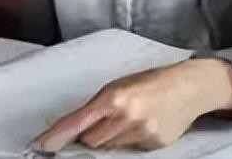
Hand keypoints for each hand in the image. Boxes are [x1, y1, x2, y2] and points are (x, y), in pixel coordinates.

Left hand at [33, 58, 231, 151]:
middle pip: (91, 141)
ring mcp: (141, 133)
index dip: (57, 137)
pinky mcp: (154, 145)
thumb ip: (96, 107)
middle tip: (103, 121)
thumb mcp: (120, 86)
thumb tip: (72, 129)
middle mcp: (127, 117)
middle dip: (89, 136)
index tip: (41, 145)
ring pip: (109, 148)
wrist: (190, 87)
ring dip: (110, 138)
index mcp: (115, 97)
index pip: (77, 122)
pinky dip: (129, 141)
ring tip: (126, 120)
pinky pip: (129, 150)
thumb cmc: (152, 82)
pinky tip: (141, 125)